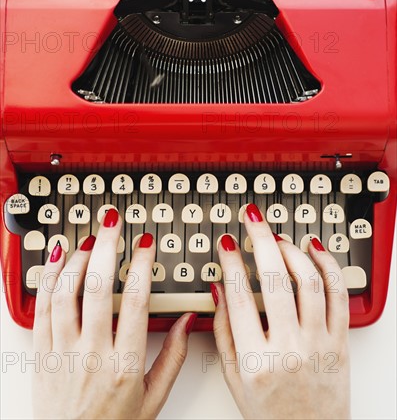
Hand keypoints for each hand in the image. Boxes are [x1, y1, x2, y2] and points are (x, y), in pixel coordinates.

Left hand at [33, 208, 195, 419]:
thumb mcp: (154, 397)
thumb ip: (175, 356)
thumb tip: (188, 319)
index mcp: (125, 364)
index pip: (135, 300)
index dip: (141, 264)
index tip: (145, 243)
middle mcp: (92, 353)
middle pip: (97, 286)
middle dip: (107, 246)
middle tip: (114, 223)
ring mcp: (63, 352)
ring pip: (66, 292)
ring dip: (78, 258)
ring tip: (91, 239)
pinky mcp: (43, 353)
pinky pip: (43, 308)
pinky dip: (49, 278)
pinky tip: (58, 258)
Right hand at [212, 204, 349, 419]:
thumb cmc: (269, 411)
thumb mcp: (233, 378)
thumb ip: (223, 331)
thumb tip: (219, 288)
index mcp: (256, 360)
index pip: (239, 297)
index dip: (231, 262)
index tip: (227, 243)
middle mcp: (289, 348)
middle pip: (274, 279)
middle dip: (260, 239)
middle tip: (252, 218)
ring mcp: (319, 343)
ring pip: (309, 281)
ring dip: (292, 250)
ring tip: (278, 237)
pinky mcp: (341, 341)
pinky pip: (338, 295)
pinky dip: (328, 266)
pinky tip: (314, 249)